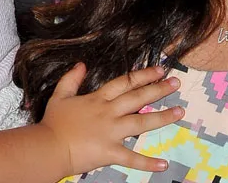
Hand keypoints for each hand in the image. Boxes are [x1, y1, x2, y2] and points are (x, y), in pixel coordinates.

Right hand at [39, 63, 183, 174]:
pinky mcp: (110, 152)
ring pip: (141, 122)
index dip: (142, 75)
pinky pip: (131, 158)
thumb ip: (71, 79)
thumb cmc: (53, 123)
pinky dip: (147, 163)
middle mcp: (108, 113)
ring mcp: (111, 132)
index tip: (159, 69)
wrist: (48, 147)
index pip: (124, 83)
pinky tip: (163, 164)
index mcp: (98, 99)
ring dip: (162, 117)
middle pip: (137, 98)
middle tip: (176, 83)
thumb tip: (81, 64)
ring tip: (179, 112)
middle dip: (158, 89)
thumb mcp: (60, 96)